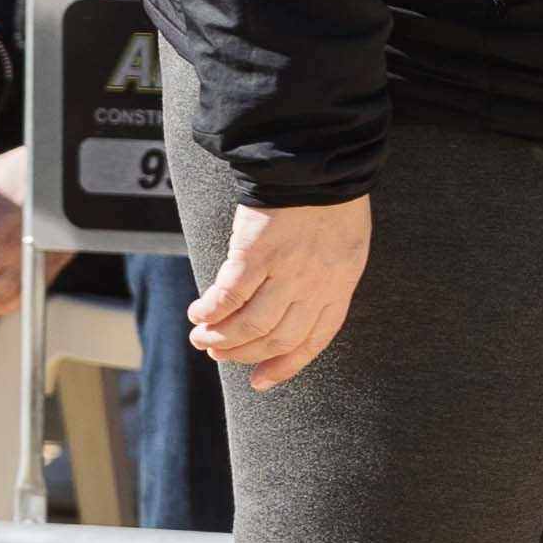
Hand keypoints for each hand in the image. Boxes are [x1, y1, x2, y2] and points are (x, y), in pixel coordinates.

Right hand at [188, 194, 366, 389]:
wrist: (316, 160)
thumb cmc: (331, 197)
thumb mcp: (345, 245)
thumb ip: (325, 277)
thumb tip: (296, 306)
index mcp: (340, 284)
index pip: (315, 340)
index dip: (286, 366)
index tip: (260, 381)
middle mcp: (316, 286)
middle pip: (277, 339)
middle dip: (244, 353)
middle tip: (219, 355)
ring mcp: (287, 272)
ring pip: (251, 326)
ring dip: (221, 339)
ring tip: (201, 338)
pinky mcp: (257, 255)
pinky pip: (228, 297)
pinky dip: (209, 311)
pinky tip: (197, 313)